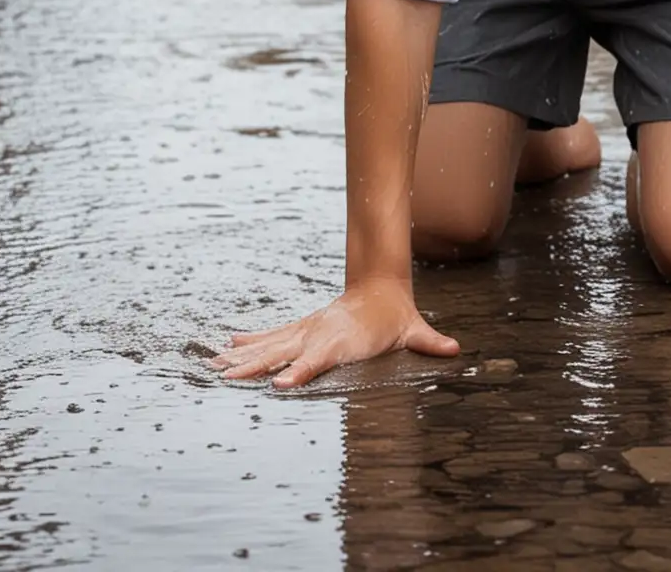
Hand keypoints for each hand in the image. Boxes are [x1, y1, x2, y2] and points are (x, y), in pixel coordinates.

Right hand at [208, 278, 459, 388]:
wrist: (380, 286)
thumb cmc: (396, 317)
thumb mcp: (414, 329)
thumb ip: (430, 341)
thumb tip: (455, 347)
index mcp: (341, 338)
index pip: (318, 358)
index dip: (300, 371)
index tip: (279, 385)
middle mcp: (319, 333)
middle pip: (284, 353)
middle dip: (255, 367)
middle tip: (227, 380)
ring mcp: (307, 330)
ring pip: (271, 345)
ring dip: (243, 358)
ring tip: (215, 367)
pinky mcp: (301, 329)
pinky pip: (272, 336)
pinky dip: (250, 342)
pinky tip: (228, 346)